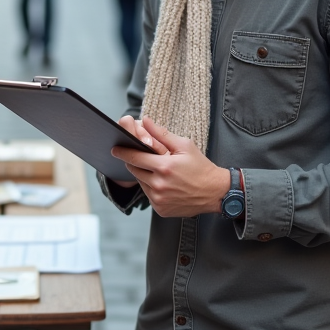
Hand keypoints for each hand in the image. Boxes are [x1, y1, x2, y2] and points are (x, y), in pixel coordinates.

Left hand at [110, 116, 227, 217]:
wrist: (215, 192)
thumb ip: (161, 134)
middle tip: (143, 158)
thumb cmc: (200, 167)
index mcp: (164, 167)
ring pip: (141, 183)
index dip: (123, 152)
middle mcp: (159, 185)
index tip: (115, 148)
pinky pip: (149, 195)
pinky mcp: (161, 209)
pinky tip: (165, 184)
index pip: (134, 158)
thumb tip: (145, 120)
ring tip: (159, 171)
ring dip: (144, 176)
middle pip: (134, 170)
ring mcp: (159, 199)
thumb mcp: (184, 145)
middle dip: (135, 163)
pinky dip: (152, 188)